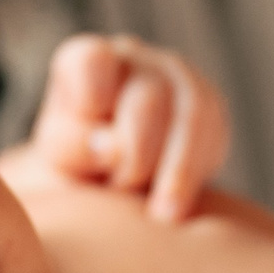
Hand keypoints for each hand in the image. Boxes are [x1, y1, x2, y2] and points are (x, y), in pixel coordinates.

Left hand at [29, 34, 230, 221]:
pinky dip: (196, 171)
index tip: (96, 146)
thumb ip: (76, 146)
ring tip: (165, 214)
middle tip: (121, 189)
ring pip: (192, 111)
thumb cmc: (75, 166)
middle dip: (138, 154)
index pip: (92, 61)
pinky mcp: (207, 105)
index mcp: (84, 62)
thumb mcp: (60, 160)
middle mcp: (132, 58)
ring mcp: (175, 76)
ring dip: (179, 169)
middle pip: (148, 98)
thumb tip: (115, 147)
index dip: (94, 98)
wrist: (109, 186)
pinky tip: (179, 203)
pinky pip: (214, 132)